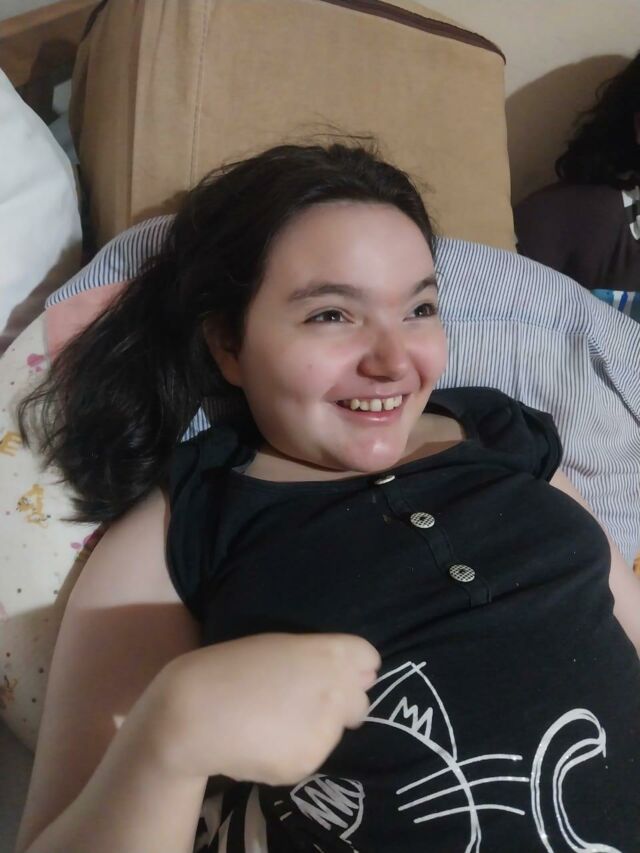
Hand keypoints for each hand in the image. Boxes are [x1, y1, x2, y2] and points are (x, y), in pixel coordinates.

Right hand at [150, 632, 380, 785]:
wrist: (194, 712)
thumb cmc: (231, 667)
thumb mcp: (280, 646)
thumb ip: (319, 659)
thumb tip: (360, 674)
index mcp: (330, 654)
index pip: (368, 659)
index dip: (354, 667)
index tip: (333, 674)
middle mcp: (337, 690)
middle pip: (361, 700)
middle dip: (340, 703)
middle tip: (299, 702)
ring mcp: (326, 730)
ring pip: (336, 731)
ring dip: (316, 728)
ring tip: (273, 721)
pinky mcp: (309, 762)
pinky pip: (311, 755)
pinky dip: (295, 751)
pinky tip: (264, 742)